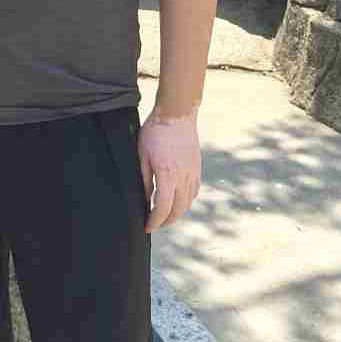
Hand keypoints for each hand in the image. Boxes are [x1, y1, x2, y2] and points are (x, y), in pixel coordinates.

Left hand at [138, 111, 200, 232]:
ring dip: (176, 214)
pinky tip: (177, 201)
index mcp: (168, 174)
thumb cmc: (155, 132)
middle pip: (177, 210)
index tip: (147, 227)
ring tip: (164, 216)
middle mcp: (183, 177)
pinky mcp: (197, 169)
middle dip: (165, 222)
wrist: (177, 114)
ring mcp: (193, 173)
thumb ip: (144, 180)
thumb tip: (145, 200)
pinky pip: (193, 193)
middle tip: (154, 224)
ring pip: (187, 204)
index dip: (154, 221)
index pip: (163, 208)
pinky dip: (185, 202)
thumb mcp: (142, 155)